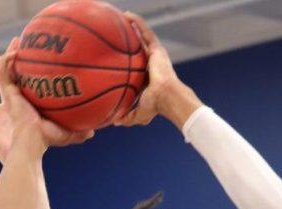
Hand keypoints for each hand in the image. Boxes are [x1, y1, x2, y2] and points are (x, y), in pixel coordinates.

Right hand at [0, 41, 92, 148]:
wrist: (31, 140)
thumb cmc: (46, 139)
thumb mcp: (67, 133)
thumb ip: (79, 132)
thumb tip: (94, 132)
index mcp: (33, 104)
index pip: (33, 85)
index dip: (35, 74)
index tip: (43, 61)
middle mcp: (22, 98)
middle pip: (19, 74)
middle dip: (19, 59)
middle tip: (26, 44)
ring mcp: (12, 95)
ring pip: (7, 71)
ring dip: (9, 55)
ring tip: (16, 41)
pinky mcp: (7, 92)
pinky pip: (3, 73)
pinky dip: (6, 62)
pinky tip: (14, 52)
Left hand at [113, 13, 191, 127]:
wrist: (166, 97)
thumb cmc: (156, 107)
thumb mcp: (139, 114)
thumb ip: (127, 116)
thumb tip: (115, 121)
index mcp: (148, 76)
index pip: (136, 65)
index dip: (129, 60)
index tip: (119, 56)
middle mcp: (152, 63)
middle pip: (139, 47)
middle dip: (131, 39)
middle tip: (120, 32)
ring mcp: (155, 54)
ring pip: (143, 36)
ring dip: (134, 26)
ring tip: (123, 17)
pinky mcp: (157, 49)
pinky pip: (145, 32)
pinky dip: (138, 23)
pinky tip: (128, 15)